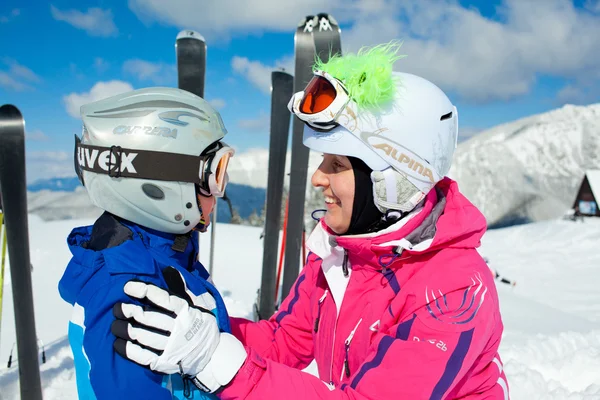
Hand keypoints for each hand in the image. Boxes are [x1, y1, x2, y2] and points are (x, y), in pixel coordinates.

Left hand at [112, 267, 246, 391]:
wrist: (213, 355)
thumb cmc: (202, 325)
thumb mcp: (198, 304)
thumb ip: (182, 288)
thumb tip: (169, 270)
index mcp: (186, 312)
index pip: (162, 299)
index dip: (144, 291)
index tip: (128, 287)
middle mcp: (178, 328)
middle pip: (149, 318)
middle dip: (129, 311)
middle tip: (117, 307)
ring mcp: (171, 346)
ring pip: (143, 336)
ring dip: (125, 329)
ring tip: (115, 324)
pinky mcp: (165, 362)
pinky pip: (143, 356)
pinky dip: (128, 350)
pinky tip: (118, 343)